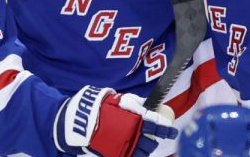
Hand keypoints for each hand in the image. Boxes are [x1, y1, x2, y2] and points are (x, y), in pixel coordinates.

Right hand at [54, 86, 177, 156]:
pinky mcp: (117, 155)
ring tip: (143, 143)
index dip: (165, 129)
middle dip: (153, 139)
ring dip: (145, 148)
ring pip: (143, 152)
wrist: (77, 122)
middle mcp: (131, 134)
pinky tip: (135, 150)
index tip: (172, 131)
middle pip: (150, 142)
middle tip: (152, 135)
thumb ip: (133, 103)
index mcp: (133, 119)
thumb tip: (147, 105)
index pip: (155, 125)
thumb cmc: (97, 107)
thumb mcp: (116, 99)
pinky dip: (136, 154)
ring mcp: (124, 147)